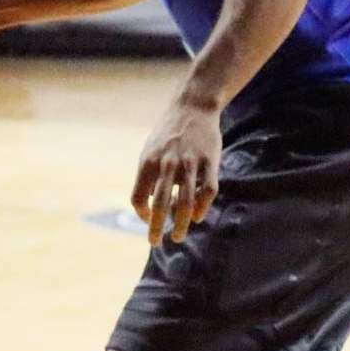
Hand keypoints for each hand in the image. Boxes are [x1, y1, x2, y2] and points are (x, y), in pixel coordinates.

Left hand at [131, 100, 221, 244]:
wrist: (192, 107)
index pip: (139, 195)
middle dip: (156, 226)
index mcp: (148, 161)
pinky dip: (202, 207)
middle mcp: (167, 163)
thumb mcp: (149, 151)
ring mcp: (190, 163)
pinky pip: (208, 190)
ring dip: (180, 223)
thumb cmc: (167, 135)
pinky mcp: (211, 161)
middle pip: (160, 203)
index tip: (146, 219)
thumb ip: (148, 176)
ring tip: (177, 237)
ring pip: (185, 201)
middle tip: (154, 243)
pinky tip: (196, 217)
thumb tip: (149, 205)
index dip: (141, 212)